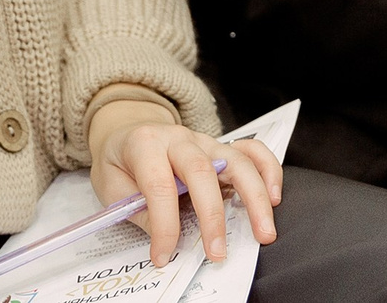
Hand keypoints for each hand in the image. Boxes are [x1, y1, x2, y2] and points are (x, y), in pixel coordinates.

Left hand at [89, 105, 280, 267]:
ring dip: (255, 198)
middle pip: (203, 172)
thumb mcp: (111, 186)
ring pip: (238, 161)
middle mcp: (180, 138)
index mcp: (145, 144)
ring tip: (264, 232)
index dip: (164, 225)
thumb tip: (165, 238)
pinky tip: (275, 196)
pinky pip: (253, 150)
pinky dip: (269, 170)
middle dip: (213, 217)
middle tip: (218, 252)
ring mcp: (206, 141)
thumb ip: (137, 210)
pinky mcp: (223, 147)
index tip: (163, 255)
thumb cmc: (121, 161)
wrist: (128, 131)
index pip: (160, 185)